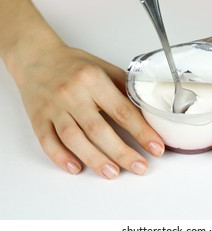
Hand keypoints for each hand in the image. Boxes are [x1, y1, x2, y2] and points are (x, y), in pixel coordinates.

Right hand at [15, 42, 164, 178]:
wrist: (36, 57)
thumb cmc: (74, 64)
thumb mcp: (104, 68)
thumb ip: (125, 88)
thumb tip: (148, 111)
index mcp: (93, 79)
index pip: (122, 110)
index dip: (142, 132)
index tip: (157, 147)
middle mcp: (73, 94)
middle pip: (99, 130)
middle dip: (122, 153)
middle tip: (140, 167)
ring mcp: (53, 107)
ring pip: (74, 139)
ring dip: (95, 159)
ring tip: (113, 173)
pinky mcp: (38, 118)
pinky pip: (48, 141)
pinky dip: (61, 157)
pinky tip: (76, 168)